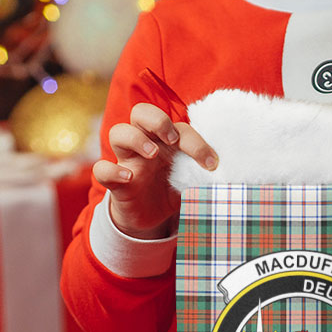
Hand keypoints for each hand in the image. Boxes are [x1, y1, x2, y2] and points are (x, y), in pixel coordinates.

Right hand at [92, 102, 217, 238]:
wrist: (152, 219)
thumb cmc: (173, 189)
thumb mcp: (191, 180)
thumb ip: (204, 173)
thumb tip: (230, 175)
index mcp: (166, 140)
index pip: (178, 126)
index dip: (196, 141)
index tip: (211, 163)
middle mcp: (145, 143)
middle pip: (141, 112)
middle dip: (157, 120)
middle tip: (172, 139)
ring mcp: (127, 161)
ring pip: (118, 132)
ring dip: (136, 138)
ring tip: (153, 154)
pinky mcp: (114, 182)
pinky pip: (101, 169)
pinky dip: (111, 170)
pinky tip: (129, 178)